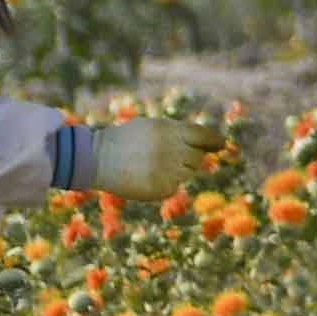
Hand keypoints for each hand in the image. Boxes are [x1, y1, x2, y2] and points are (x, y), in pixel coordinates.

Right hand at [67, 110, 251, 199]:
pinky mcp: (161, 188)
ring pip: (186, 173)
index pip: (204, 135)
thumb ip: (180, 132)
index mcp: (171, 131)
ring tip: (149, 166)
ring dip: (174, 170)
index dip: (214, 140)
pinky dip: (162, 184)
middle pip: (196, 157)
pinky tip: (144, 177)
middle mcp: (172, 150)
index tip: (220, 145)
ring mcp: (167, 170)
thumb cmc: (125, 140)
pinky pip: (173, 187)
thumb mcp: (152, 127)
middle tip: (163, 156)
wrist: (95, 159)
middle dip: (185, 156)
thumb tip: (214, 143)